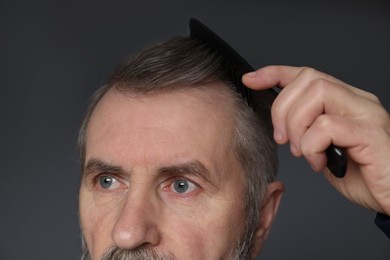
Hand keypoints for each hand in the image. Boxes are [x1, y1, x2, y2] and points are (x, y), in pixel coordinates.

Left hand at [243, 65, 389, 214]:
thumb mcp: (323, 147)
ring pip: (317, 94)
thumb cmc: (361, 175)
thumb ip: (307, 130)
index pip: (306, 73)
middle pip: (308, 79)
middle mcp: (357, 100)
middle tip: (283, 138)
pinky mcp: (370, 134)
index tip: (251, 80)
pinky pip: (326, 126)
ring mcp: (366, 114)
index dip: (274, 73)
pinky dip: (312, 146)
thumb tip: (280, 122)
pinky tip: (319, 162)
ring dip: (297, 126)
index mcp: (344, 101)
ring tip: (303, 152)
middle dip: (283, 109)